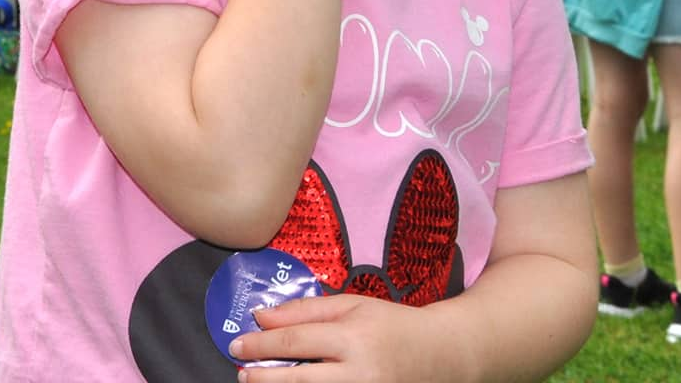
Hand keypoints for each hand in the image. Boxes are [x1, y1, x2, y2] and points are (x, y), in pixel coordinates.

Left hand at [231, 293, 426, 380]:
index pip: (294, 343)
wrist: (443, 354)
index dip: (260, 345)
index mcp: (353, 338)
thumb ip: (304, 310)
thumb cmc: (392, 324)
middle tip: (241, 372)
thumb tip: (261, 317)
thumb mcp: (351, 304)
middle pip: (298, 379)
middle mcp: (360, 373)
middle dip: (262, 376)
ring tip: (258, 382)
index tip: (237, 345)